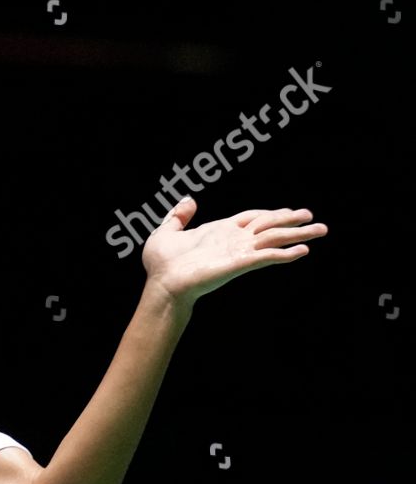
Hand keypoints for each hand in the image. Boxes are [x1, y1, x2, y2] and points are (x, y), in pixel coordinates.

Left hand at [141, 196, 327, 305]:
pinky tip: (303, 250)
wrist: (162, 284)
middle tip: (315, 219)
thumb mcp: (167, 231)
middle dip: (292, 222)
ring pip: (274, 239)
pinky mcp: (239, 263)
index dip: (272, 213)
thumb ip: (179, 215)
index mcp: (220, 231)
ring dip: (298, 234)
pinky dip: (285, 253)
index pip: (253, 218)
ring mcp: (239, 252)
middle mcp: (234, 240)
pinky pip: (266, 256)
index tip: (290, 210)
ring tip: (321, 230)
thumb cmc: (162, 263)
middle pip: (269, 226)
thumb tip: (190, 199)